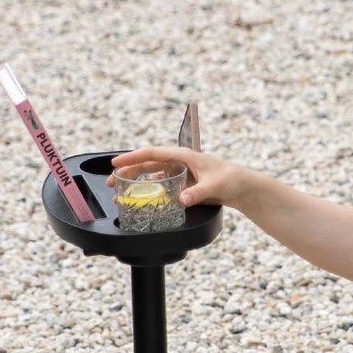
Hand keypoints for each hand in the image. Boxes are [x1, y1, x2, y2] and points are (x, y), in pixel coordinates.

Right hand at [109, 146, 247, 209]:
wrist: (241, 186)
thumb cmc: (230, 179)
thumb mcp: (213, 185)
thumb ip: (197, 192)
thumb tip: (181, 199)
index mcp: (184, 156)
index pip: (153, 153)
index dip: (133, 157)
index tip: (116, 162)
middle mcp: (179, 162)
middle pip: (147, 164)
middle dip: (128, 170)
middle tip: (111, 180)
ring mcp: (179, 172)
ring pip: (151, 174)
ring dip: (135, 180)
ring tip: (118, 189)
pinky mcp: (182, 183)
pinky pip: (160, 185)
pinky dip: (148, 190)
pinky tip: (138, 198)